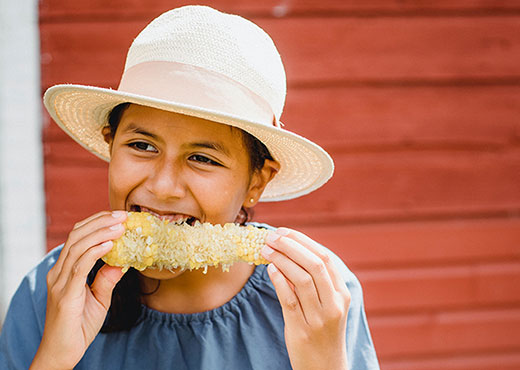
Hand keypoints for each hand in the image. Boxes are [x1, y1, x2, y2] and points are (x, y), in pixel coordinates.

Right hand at [31, 211, 126, 369]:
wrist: (63, 352)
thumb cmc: (79, 326)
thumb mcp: (99, 299)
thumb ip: (107, 279)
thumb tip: (122, 262)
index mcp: (64, 270)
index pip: (78, 237)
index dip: (97, 222)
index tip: (118, 216)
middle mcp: (58, 272)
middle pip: (77, 236)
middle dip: (100, 222)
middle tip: (123, 215)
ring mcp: (59, 282)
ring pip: (77, 246)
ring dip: (101, 232)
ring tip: (120, 226)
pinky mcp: (65, 294)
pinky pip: (79, 266)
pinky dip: (94, 252)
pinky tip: (109, 244)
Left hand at [262, 228, 349, 369]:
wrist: (325, 368)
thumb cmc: (323, 331)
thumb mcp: (327, 305)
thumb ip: (314, 281)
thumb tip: (289, 252)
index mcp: (342, 294)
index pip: (325, 258)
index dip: (302, 241)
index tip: (284, 232)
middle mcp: (334, 304)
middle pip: (315, 265)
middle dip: (291, 246)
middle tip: (271, 237)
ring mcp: (319, 318)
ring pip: (302, 279)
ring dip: (282, 260)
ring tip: (266, 250)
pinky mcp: (302, 330)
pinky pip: (289, 300)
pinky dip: (279, 281)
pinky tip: (270, 270)